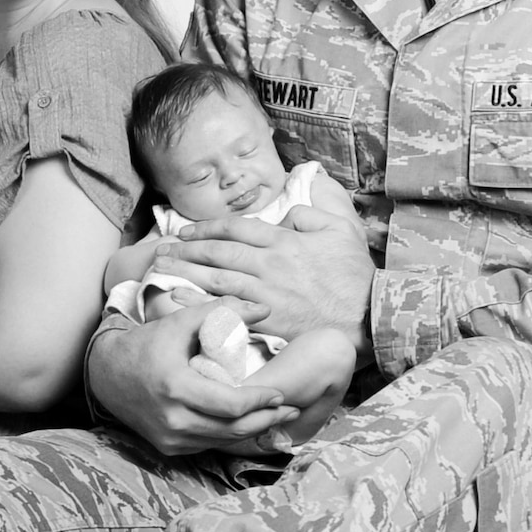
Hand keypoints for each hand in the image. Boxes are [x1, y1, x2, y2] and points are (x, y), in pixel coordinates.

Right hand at [88, 305, 299, 455]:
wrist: (107, 373)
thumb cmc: (146, 344)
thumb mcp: (180, 322)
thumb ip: (222, 312)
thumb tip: (263, 310)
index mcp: (176, 387)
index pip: (231, 405)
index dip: (261, 402)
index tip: (281, 394)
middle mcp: (172, 419)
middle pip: (233, 429)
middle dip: (267, 420)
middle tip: (290, 410)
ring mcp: (170, 437)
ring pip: (223, 441)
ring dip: (253, 431)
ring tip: (276, 418)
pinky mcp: (168, 447)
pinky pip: (208, 444)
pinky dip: (229, 435)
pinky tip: (247, 425)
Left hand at [151, 203, 373, 355]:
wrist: (370, 318)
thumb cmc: (356, 275)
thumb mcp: (341, 229)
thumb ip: (312, 211)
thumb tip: (287, 210)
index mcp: (284, 242)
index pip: (235, 228)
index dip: (206, 227)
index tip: (186, 229)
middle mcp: (270, 266)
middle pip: (218, 253)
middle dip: (186, 248)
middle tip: (162, 248)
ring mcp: (266, 295)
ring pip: (216, 279)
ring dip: (185, 271)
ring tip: (161, 268)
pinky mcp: (267, 322)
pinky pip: (227, 310)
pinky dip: (199, 303)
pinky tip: (178, 299)